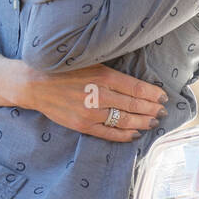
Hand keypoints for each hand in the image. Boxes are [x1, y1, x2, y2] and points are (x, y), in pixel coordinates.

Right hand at [19, 60, 168, 139]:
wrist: (35, 84)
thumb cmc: (65, 70)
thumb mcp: (91, 63)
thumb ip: (112, 73)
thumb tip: (138, 84)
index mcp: (104, 76)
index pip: (137, 88)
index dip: (153, 95)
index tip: (163, 97)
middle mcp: (99, 95)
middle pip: (135, 106)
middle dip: (152, 110)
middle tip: (162, 112)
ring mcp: (91, 112)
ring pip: (125, 121)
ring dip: (143, 123)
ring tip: (153, 122)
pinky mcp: (83, 125)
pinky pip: (109, 133)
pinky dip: (125, 135)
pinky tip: (135, 133)